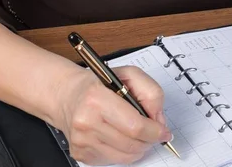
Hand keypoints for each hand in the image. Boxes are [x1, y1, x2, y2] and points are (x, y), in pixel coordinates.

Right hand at [55, 65, 171, 164]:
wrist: (67, 95)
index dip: (154, 131)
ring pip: (124, 156)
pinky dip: (123, 151)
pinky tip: (119, 135)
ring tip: (137, 133)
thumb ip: (150, 92)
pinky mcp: (80, 154)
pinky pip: (112, 160)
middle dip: (149, 140)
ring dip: (138, 147)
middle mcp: (86, 121)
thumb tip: (158, 119)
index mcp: (96, 98)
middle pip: (131, 144)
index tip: (164, 131)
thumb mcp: (128, 74)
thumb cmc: (98, 84)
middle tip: (153, 132)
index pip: (134, 126)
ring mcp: (82, 141)